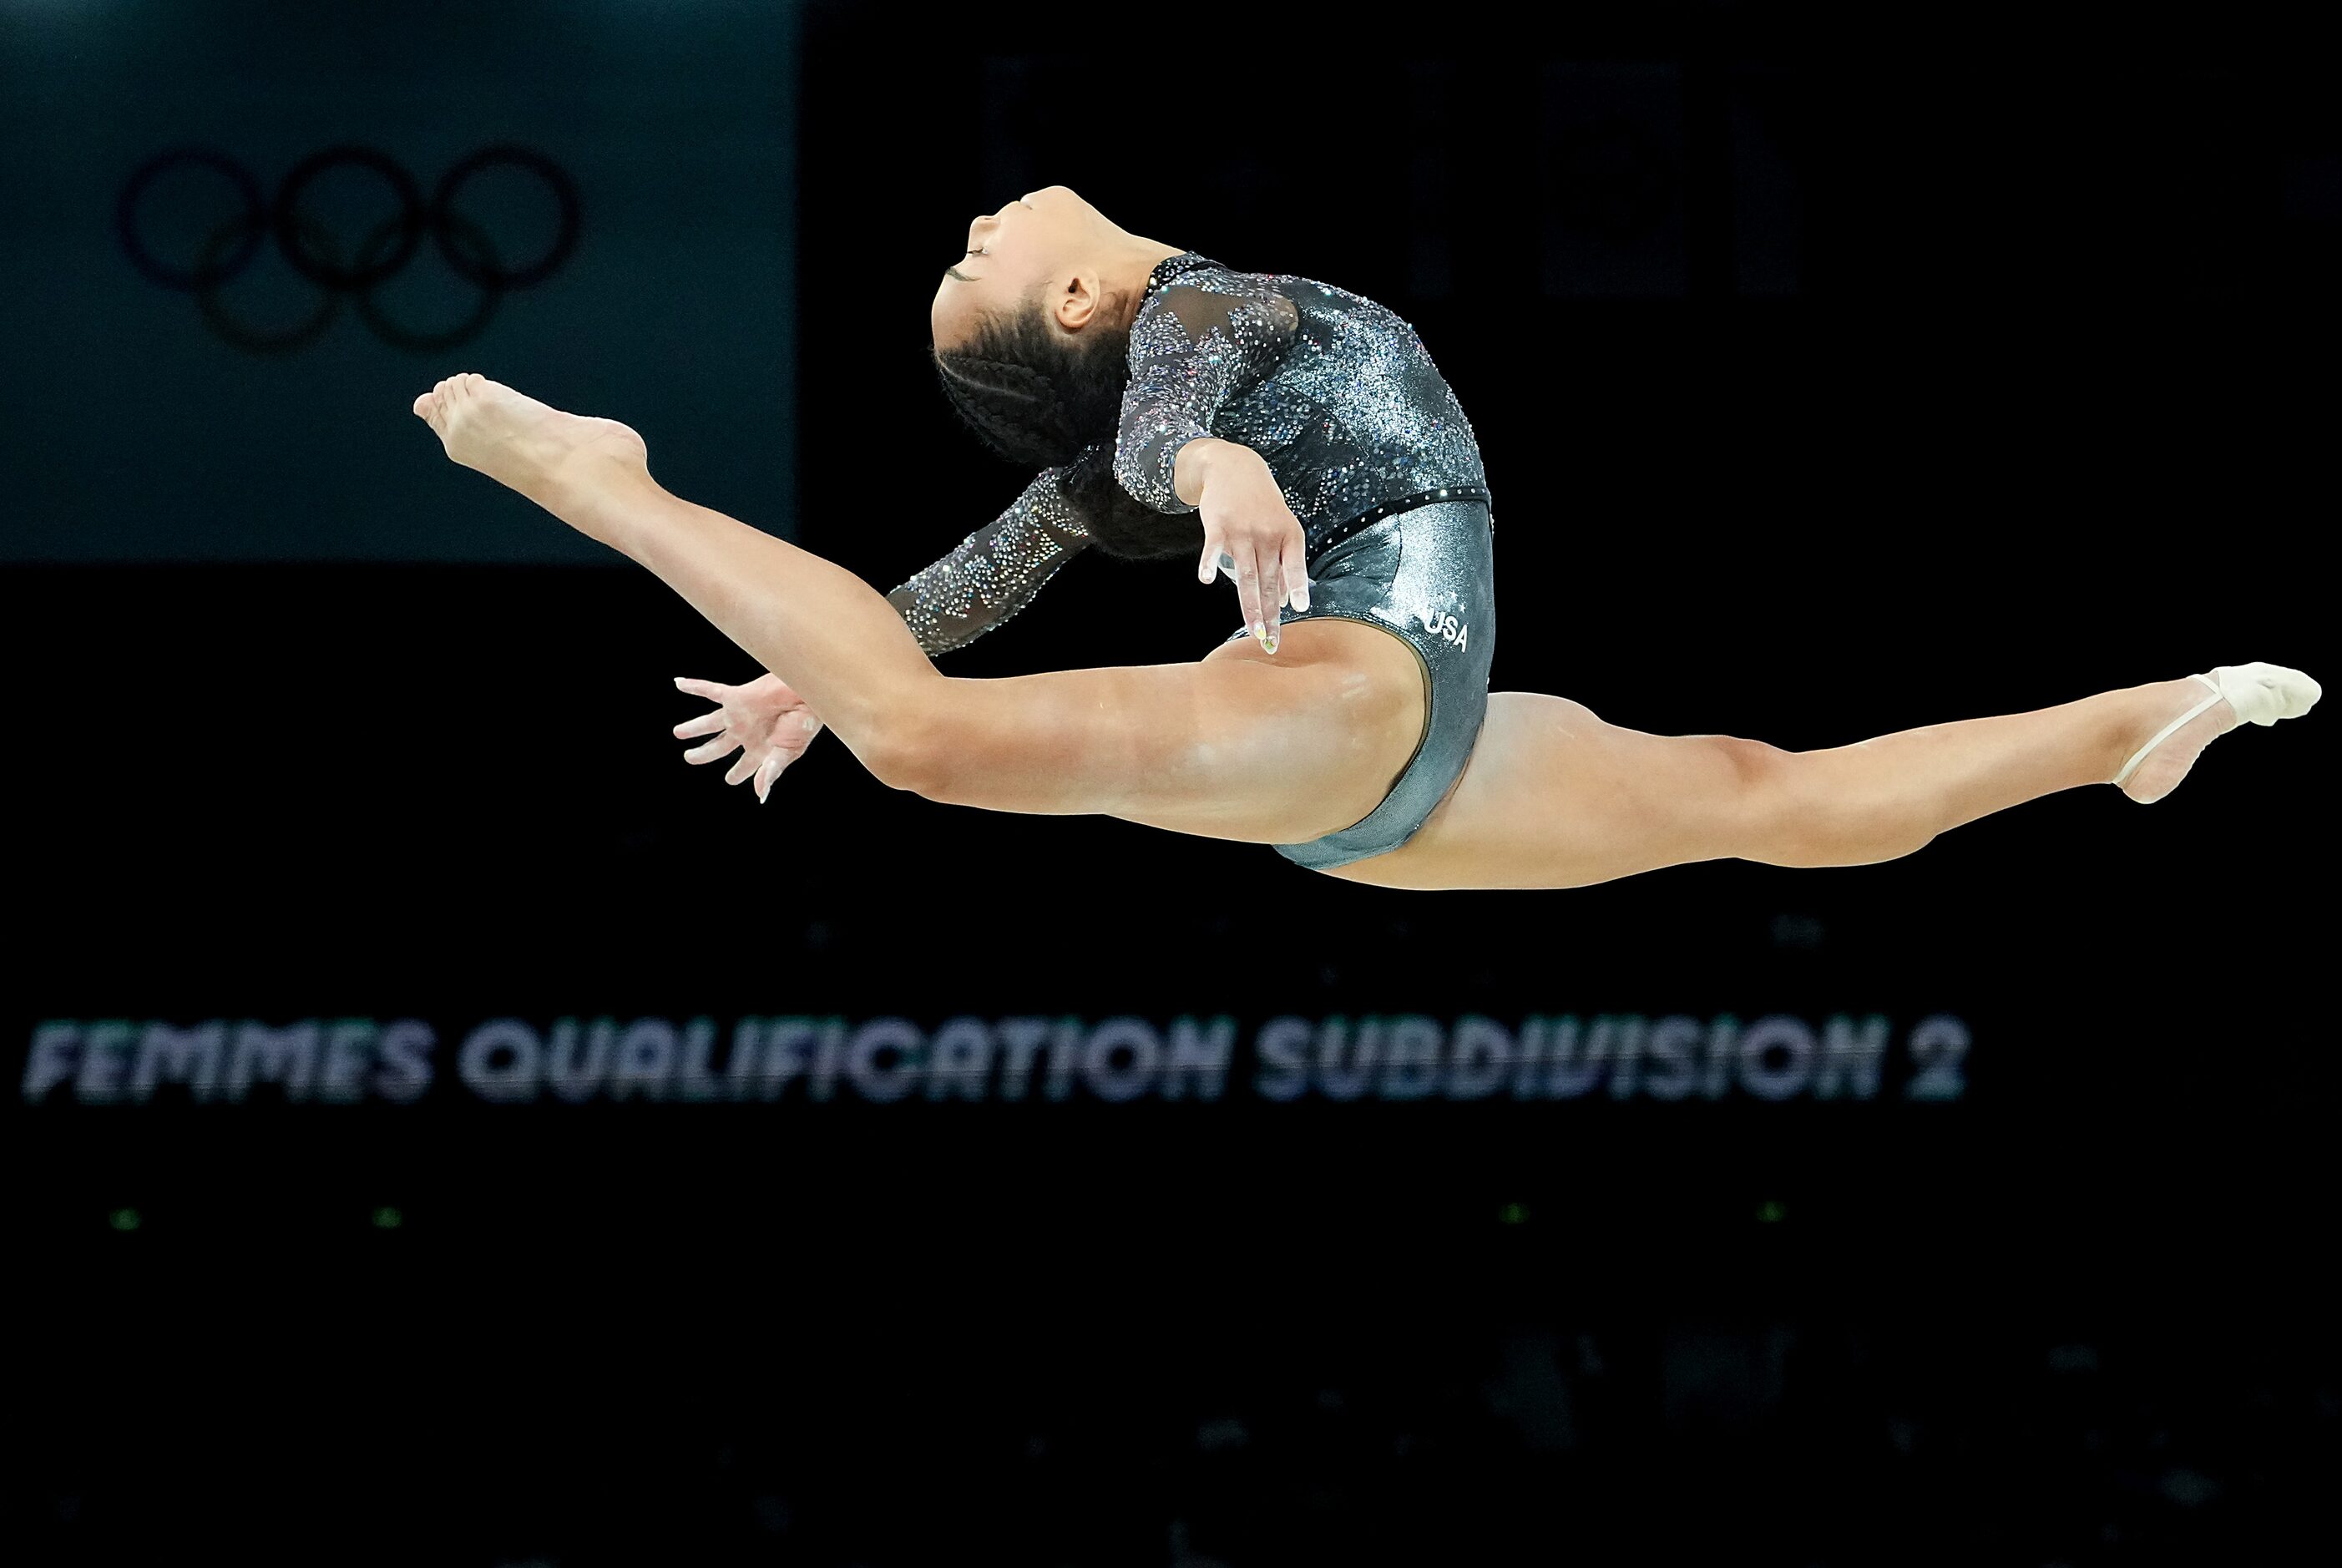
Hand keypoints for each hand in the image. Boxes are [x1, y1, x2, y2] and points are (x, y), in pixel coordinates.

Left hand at [670, 672, 823, 801]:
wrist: (805, 693)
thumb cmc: (804, 722)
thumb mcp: (788, 752)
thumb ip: (771, 772)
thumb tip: (760, 796)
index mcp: (761, 748)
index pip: (745, 765)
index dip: (737, 774)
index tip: (730, 779)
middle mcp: (746, 732)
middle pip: (719, 746)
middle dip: (704, 754)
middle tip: (690, 757)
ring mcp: (739, 715)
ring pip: (709, 723)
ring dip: (693, 727)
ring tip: (678, 732)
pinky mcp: (736, 697)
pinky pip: (710, 691)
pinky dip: (694, 687)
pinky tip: (679, 683)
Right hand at [1192, 448, 1309, 652]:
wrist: (1234, 467)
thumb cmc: (1262, 504)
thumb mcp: (1282, 527)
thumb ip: (1284, 562)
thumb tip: (1283, 602)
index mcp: (1288, 534)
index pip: (1295, 565)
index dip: (1297, 586)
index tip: (1299, 608)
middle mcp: (1267, 533)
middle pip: (1269, 580)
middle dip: (1270, 614)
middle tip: (1270, 642)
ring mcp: (1242, 530)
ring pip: (1247, 575)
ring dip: (1250, 606)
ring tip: (1254, 631)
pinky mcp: (1218, 525)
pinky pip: (1214, 548)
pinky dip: (1210, 563)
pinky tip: (1208, 579)